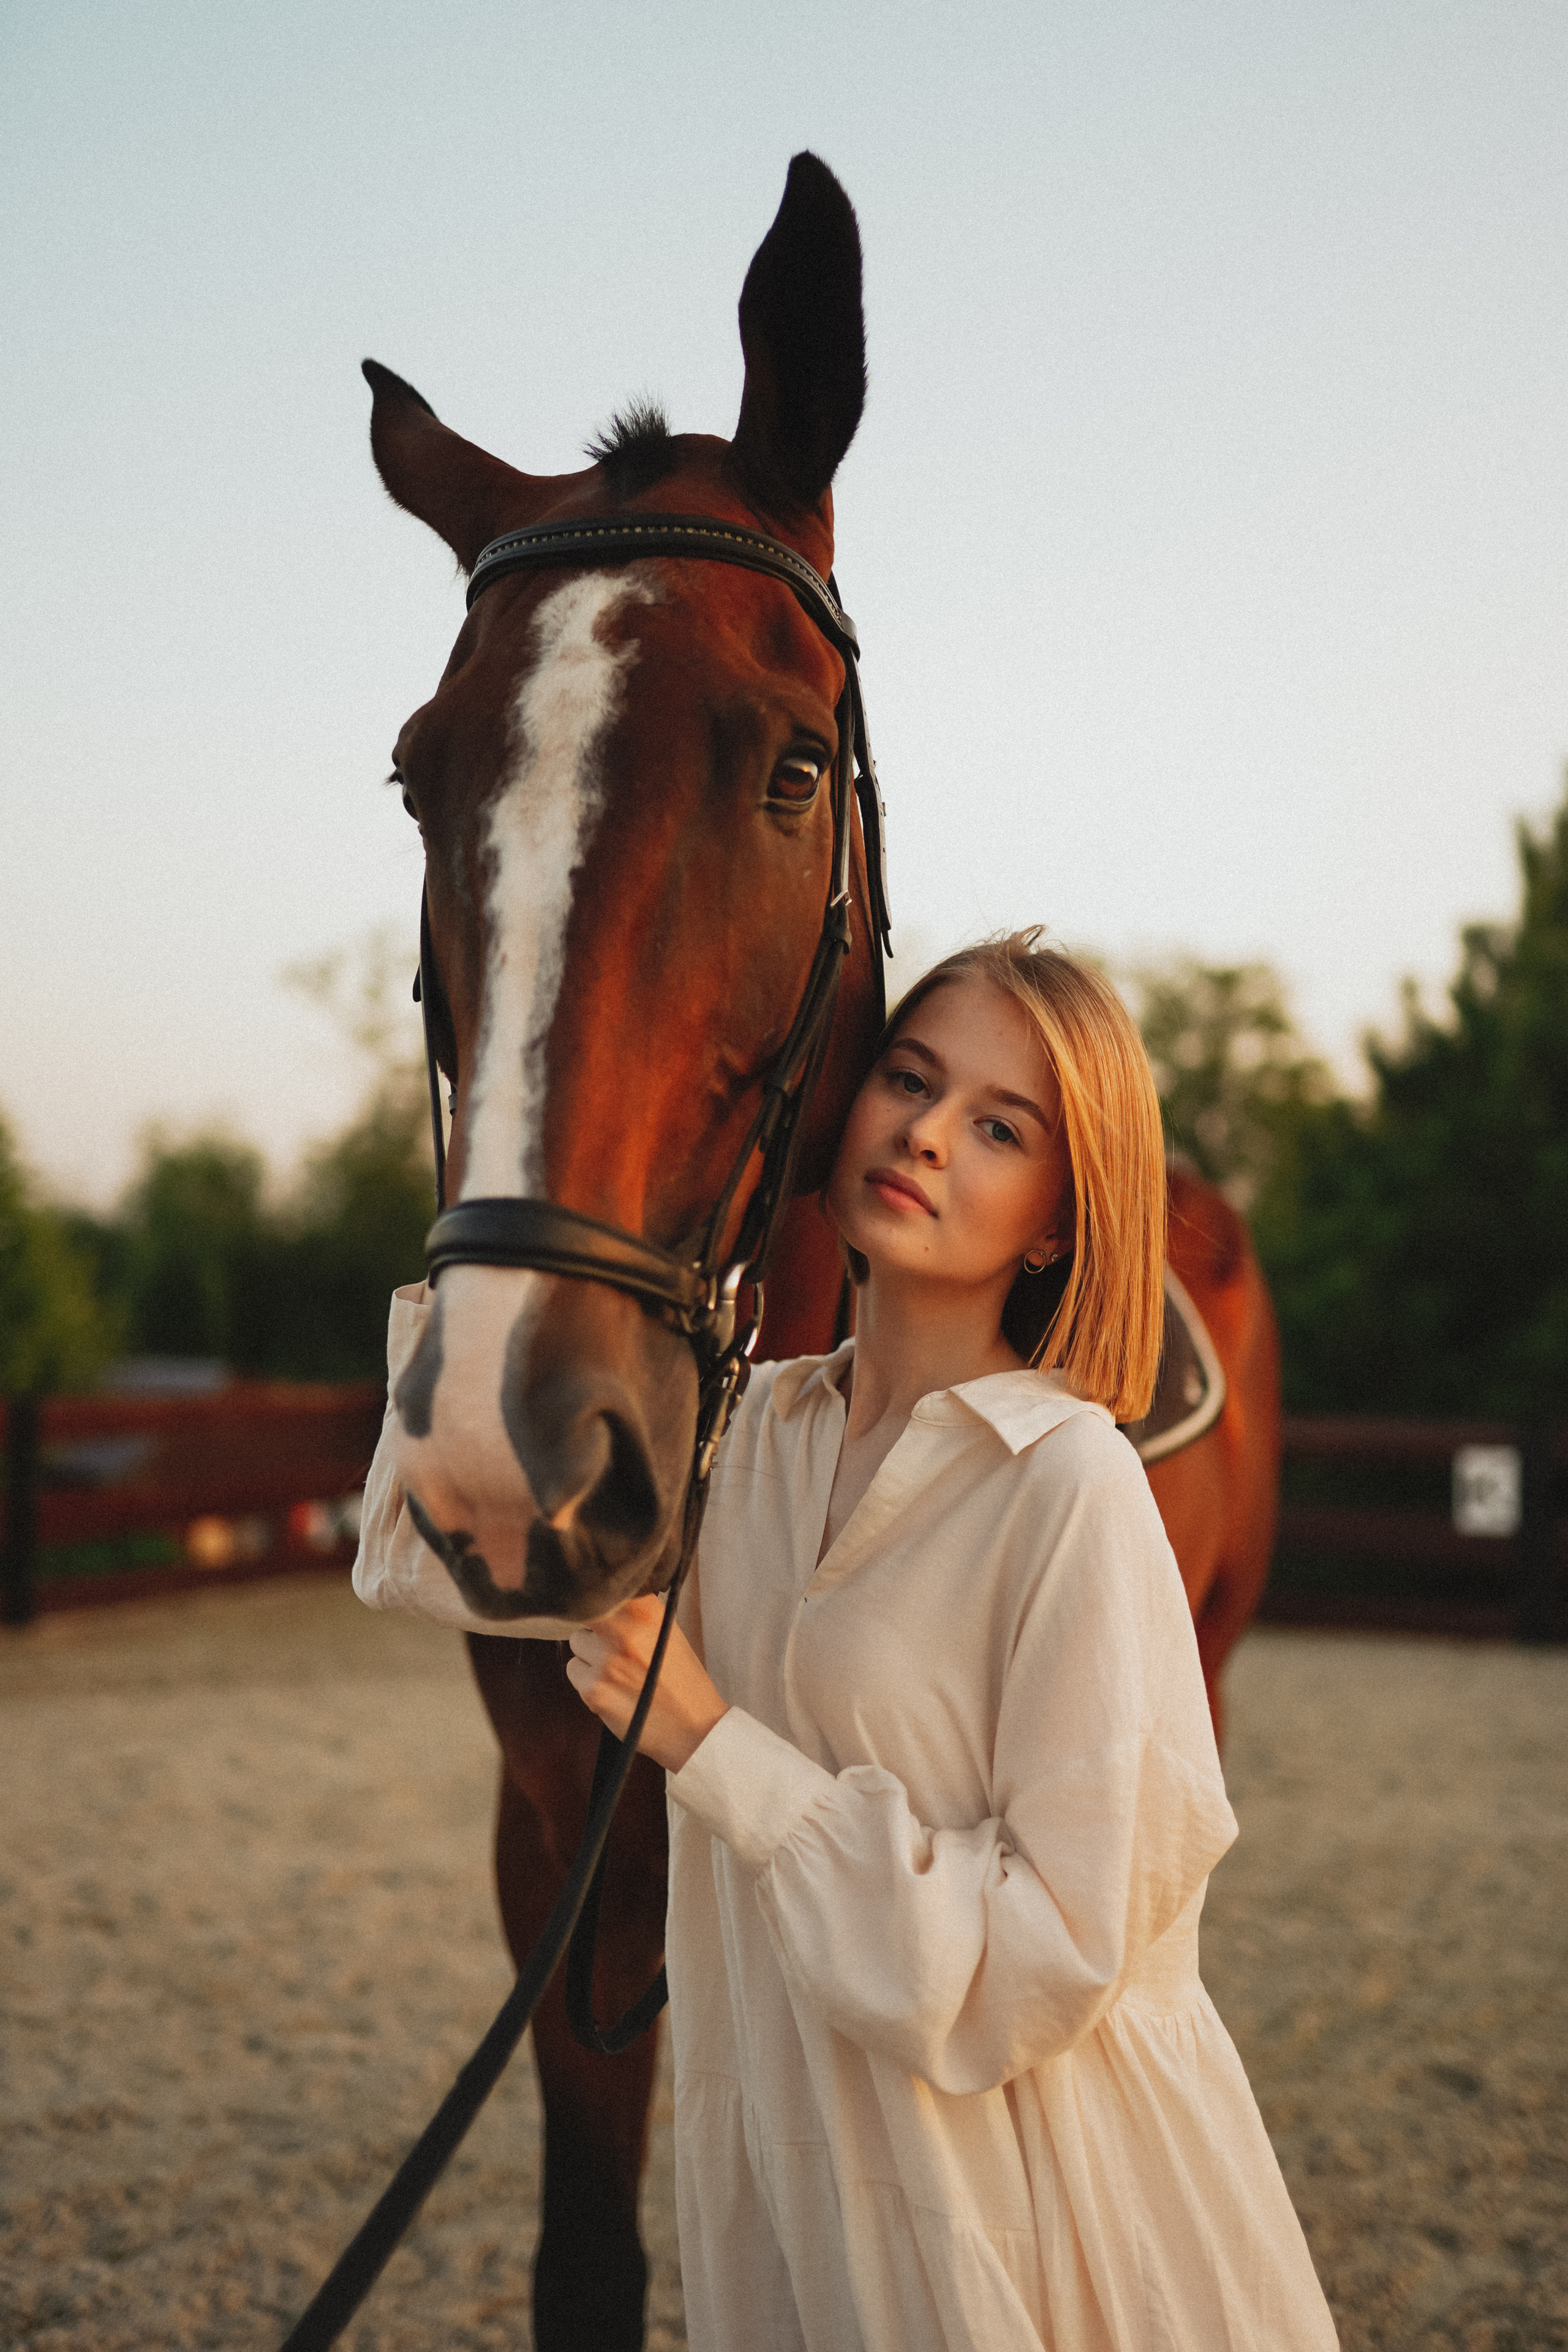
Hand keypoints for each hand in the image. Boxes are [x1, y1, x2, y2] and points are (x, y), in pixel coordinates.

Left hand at [565, 1594, 728, 1772]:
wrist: (693, 1728)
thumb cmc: (682, 1679)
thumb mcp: (668, 1632)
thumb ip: (637, 1610)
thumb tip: (606, 1591)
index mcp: (647, 1612)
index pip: (605, 1586)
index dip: (600, 1595)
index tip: (601, 1600)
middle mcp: (626, 1632)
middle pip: (585, 1613)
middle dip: (595, 1627)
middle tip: (612, 1645)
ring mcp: (607, 1661)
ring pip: (576, 1643)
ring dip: (589, 1655)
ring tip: (614, 1670)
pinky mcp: (594, 1690)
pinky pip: (574, 1672)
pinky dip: (587, 1680)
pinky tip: (611, 1689)